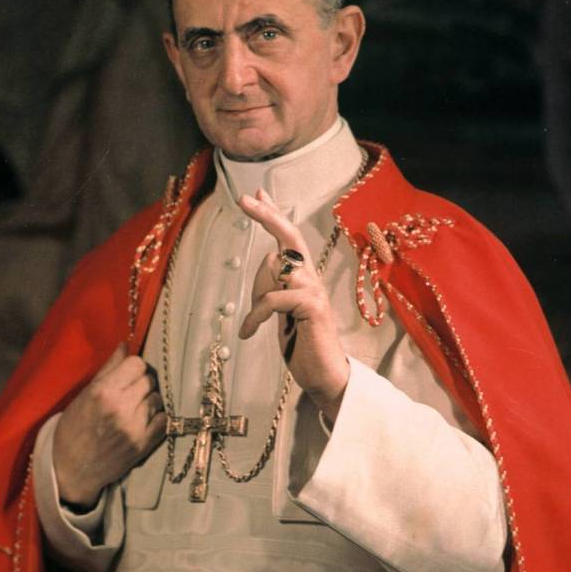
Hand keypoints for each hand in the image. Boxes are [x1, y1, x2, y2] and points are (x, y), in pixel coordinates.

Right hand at [53, 343, 165, 506]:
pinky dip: (156, 418)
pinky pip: (164, 420)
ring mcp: (135, 428)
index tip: (126, 375)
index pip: (137, 364)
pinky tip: (143, 421)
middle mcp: (121, 408)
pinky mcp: (144, 445)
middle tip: (129, 393)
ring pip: (158, 399)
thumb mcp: (84, 395)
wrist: (72, 470)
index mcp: (104, 392)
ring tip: (133, 409)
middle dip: (141, 383)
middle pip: (149, 380)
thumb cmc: (74, 429)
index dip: (133, 368)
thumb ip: (108, 369)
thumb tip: (125, 345)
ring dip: (149, 401)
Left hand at [237, 189, 348, 422]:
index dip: (274, 216)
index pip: (289, 240)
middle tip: (246, 200)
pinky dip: (256, 314)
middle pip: (290, 237)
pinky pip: (274, 298)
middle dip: (267, 216)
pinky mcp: (312, 307)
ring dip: (257, 295)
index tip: (258, 194)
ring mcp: (314, 292)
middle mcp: (312, 279)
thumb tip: (268, 260)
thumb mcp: (282, 313)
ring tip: (254, 323)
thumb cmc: (303, 345)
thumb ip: (275, 286)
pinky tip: (249, 332)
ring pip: (277, 269)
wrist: (325, 377)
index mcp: (304, 278)